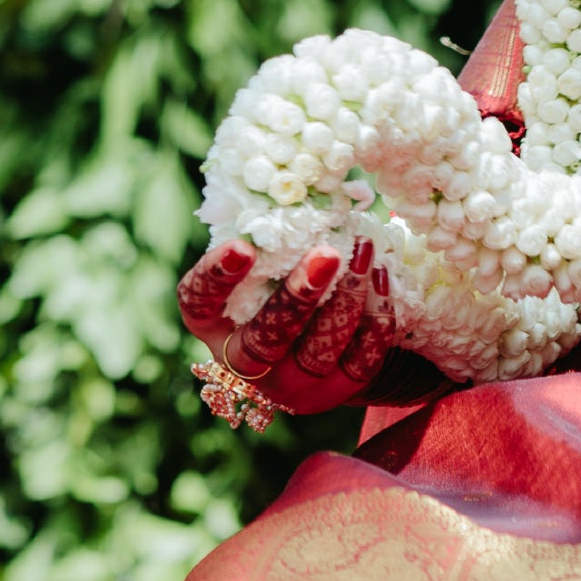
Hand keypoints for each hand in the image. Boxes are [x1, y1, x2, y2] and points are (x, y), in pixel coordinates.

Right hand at [177, 238, 392, 415]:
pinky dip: (376, 321)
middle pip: (266, 339)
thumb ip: (268, 241)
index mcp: (212, 322)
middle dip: (298, 296)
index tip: (242, 246)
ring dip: (347, 300)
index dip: (217, 276)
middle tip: (328, 253)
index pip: (199, 302)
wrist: (314, 345)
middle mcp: (243, 362)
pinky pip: (360, 363)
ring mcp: (289, 384)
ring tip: (364, 253)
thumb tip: (302, 186)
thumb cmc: (274, 284)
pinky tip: (381, 278)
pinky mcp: (334, 394)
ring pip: (318, 351)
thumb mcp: (259, 266)